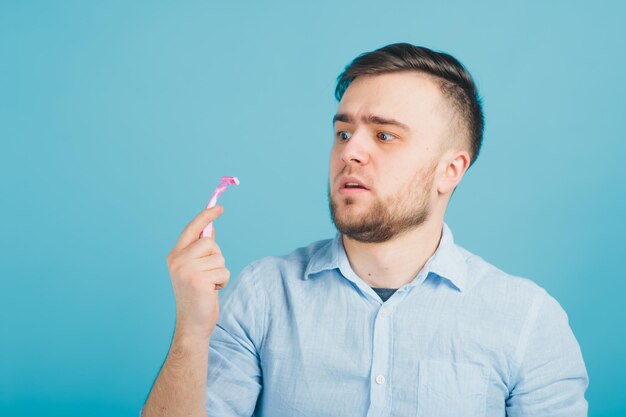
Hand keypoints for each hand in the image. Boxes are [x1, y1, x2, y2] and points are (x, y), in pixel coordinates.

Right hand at [166, 205, 229, 339]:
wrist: (192, 324)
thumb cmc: (197, 295)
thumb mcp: (196, 268)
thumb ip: (201, 249)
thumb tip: (211, 227)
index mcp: (175, 255)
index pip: (192, 229)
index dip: (206, 216)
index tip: (220, 208)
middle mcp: (177, 260)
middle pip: (210, 242)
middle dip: (217, 257)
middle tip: (209, 274)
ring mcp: (186, 270)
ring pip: (219, 258)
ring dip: (220, 272)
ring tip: (209, 285)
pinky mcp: (198, 280)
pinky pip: (224, 271)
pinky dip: (223, 281)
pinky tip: (212, 292)